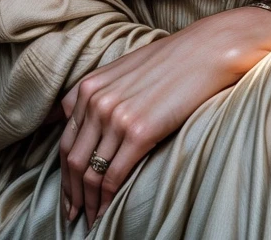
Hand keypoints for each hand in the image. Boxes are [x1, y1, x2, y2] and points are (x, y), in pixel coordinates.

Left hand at [58, 7, 270, 229]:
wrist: (207, 50)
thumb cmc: (173, 60)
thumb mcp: (126, 69)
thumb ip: (103, 92)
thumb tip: (90, 123)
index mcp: (90, 85)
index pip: (66, 139)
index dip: (64, 171)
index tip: (68, 192)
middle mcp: (97, 100)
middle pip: (72, 159)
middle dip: (70, 193)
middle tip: (73, 214)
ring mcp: (116, 116)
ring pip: (90, 173)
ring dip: (88, 202)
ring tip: (90, 220)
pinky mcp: (139, 131)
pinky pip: (114, 176)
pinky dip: (107, 201)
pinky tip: (108, 213)